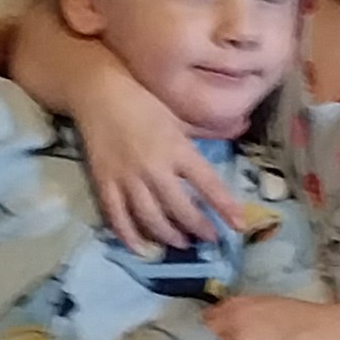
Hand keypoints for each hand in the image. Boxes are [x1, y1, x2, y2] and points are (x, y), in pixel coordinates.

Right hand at [81, 75, 241, 256]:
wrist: (97, 91)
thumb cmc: (143, 99)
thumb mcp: (179, 113)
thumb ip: (209, 127)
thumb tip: (242, 127)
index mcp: (177, 148)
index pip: (207, 183)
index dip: (225, 206)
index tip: (239, 225)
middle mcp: (154, 167)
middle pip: (180, 208)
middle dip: (198, 227)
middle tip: (210, 238)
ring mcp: (127, 178)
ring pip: (151, 218)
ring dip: (169, 236)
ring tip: (182, 243)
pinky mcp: (105, 182)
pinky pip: (117, 217)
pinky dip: (129, 236)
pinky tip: (141, 248)